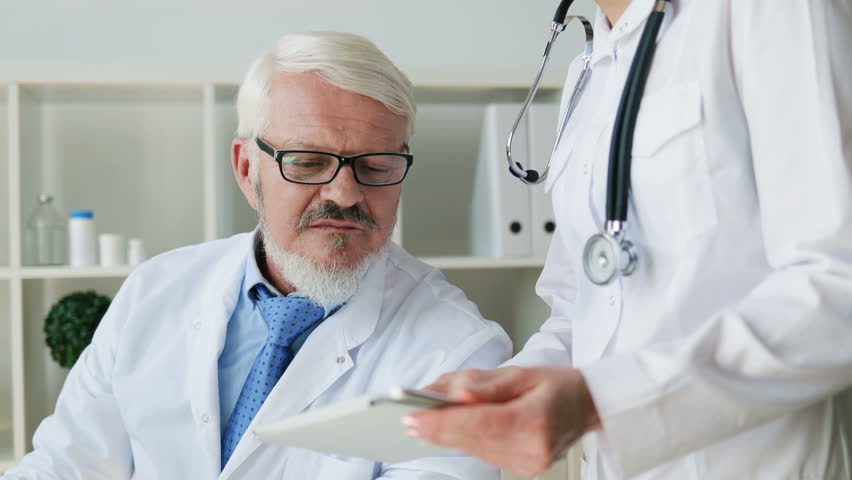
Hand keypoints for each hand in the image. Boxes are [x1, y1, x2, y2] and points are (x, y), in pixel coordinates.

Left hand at [404, 366, 600, 477]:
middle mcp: (532, 449)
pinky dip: (465, 438)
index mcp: (535, 420)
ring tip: (424, 416)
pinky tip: (450, 426)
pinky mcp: (521, 468)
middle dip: (437, 428)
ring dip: (448, 433)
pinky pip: (483, 452)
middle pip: (471, 439)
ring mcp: (527, 463)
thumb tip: (456, 394)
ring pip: (473, 448)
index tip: (413, 417)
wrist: (589, 407)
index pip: (479, 423)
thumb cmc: (558, 385)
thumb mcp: (524, 372)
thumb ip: (487, 384)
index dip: (442, 422)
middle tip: (406, 416)